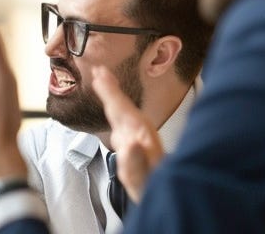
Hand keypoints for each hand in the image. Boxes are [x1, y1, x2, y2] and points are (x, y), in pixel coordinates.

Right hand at [92, 67, 162, 201]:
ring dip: (113, 94)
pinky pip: (122, 119)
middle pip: (122, 105)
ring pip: (122, 110)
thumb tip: (130, 142)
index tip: (99, 75)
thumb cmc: (152, 188)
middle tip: (98, 69)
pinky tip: (112, 108)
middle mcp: (140, 132)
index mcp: (140, 137)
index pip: (121, 108)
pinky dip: (115, 108)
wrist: (165, 194)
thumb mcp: (141, 180)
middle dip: (110, 87)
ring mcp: (138, 137)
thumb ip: (135, 162)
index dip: (109, 91)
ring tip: (102, 79)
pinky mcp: (135, 143)